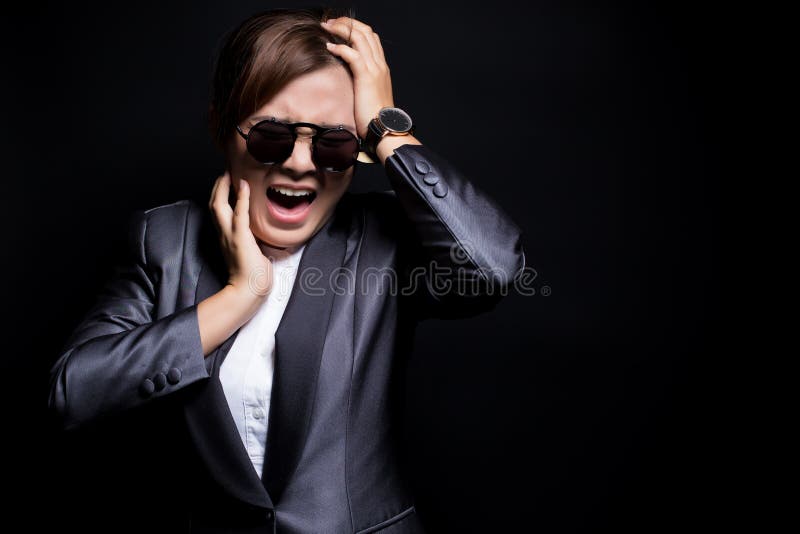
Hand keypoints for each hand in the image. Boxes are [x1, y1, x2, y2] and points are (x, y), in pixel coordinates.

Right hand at [208, 172, 272, 298]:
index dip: (220, 195)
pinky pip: (239, 214)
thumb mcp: (251, 252)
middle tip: (225, 172)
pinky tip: (245, 185)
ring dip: (224, 187)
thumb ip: (251, 241)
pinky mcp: (241, 238)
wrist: (248, 291)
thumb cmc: (253, 276)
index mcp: (225, 238)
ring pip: (219, 206)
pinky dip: (242, 198)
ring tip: (230, 174)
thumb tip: (261, 235)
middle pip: (213, 204)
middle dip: (217, 186)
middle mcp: (223, 234)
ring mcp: (230, 236)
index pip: (218, 212)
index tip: (226, 182)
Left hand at [321, 16, 393, 138]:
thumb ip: (362, 82)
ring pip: (360, 37)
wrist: (384, 128)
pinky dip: (340, 47)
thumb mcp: (369, 94)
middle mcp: (380, 64)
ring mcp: (375, 69)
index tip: (339, 27)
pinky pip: (352, 54)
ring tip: (327, 28)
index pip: (372, 37)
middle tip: (330, 23)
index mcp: (382, 67)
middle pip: (366, 31)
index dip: (355, 28)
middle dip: (347, 23)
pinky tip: (329, 47)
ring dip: (341, 29)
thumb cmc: (374, 117)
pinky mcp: (366, 77)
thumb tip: (348, 77)